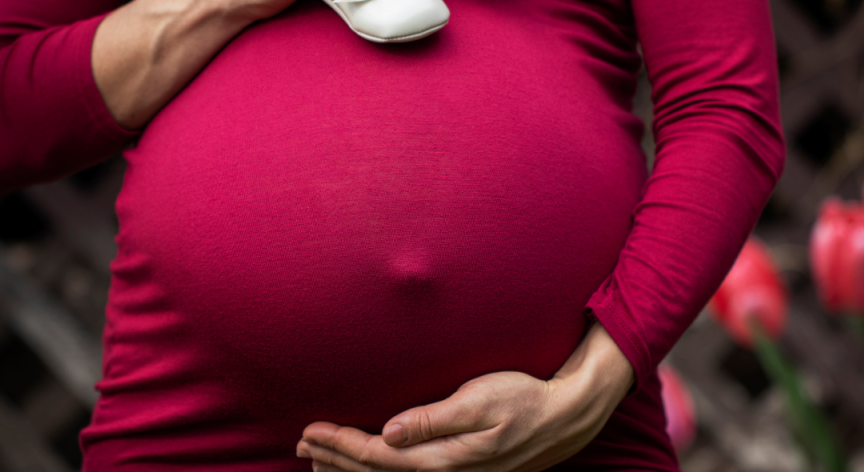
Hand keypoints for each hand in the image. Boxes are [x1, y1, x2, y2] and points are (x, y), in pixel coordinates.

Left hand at [296, 322, 634, 471]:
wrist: (563, 418)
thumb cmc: (523, 398)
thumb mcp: (480, 400)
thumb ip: (433, 419)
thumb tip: (389, 433)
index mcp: (443, 459)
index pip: (377, 457)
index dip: (340, 446)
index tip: (311, 430)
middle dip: (334, 459)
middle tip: (301, 443)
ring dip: (349, 470)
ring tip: (317, 459)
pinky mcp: (457, 471)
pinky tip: (365, 464)